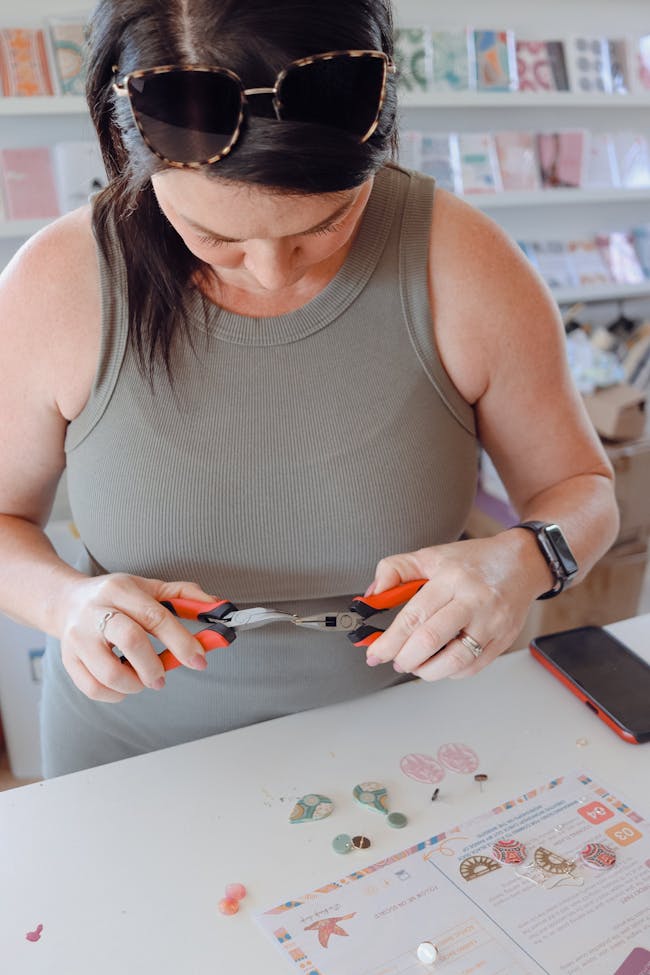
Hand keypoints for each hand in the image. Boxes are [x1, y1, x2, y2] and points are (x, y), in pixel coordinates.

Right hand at [57, 574, 216, 701]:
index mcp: (120, 590)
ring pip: (110, 673)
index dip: (182, 641)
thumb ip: (184, 595)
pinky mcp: (68, 660)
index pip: (156, 616)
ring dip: (135, 684)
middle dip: (155, 667)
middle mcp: (96, 611)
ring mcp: (78, 637)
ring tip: (142, 678)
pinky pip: (94, 689)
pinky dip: (116, 694)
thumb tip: (216, 606)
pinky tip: (123, 683)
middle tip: (163, 678)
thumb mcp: (148, 587)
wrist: (66, 602)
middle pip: (132, 641)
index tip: (199, 660)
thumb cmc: (115, 597)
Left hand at [364, 534, 541, 680]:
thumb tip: (373, 595)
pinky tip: (439, 662)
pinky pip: (472, 667)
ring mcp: (491, 623)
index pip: (414, 615)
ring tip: (415, 664)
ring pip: (453, 661)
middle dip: (404, 658)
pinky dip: (449, 672)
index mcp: (451, 578)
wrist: (522, 563)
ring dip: (426, 670)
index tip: (375, 652)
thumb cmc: (474, 561)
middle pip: (430, 640)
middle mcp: (473, 601)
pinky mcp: (502, 640)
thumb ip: (396, 570)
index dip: (390, 640)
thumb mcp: (431, 556)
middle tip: (394, 659)